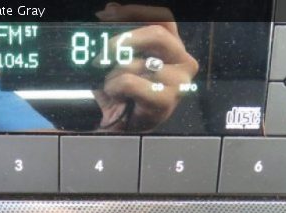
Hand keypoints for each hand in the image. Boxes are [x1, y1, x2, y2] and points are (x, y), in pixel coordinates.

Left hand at [93, 3, 198, 131]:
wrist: (123, 127)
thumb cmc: (125, 93)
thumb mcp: (121, 59)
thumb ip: (120, 34)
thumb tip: (110, 8)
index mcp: (174, 47)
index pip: (163, 18)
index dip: (135, 12)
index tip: (108, 13)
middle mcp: (183, 61)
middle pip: (156, 34)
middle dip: (123, 40)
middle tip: (102, 54)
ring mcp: (179, 82)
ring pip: (136, 62)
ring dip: (113, 73)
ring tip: (110, 85)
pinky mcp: (167, 100)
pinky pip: (129, 81)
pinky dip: (114, 87)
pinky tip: (116, 97)